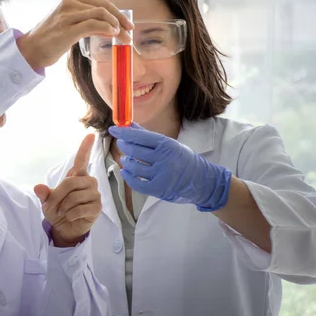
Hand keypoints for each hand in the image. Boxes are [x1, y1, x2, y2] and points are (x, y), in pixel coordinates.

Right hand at [16, 0, 133, 69]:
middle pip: (104, 6)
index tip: (126, 24)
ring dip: (116, 26)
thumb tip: (111, 27)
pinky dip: (106, 29)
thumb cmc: (49, 39)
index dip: (117, 12)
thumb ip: (87, 21)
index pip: (101, 2)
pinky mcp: (67, 28)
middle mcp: (69, 1)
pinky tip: (112, 35)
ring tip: (123, 37)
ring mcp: (67, 14)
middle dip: (120, 18)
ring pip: (101, 14)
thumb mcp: (69, 23)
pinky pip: (93, 25)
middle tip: (130, 30)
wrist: (30, 50)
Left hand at [34, 134, 101, 246]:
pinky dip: (70, 215)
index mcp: (77, 176)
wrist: (65, 228)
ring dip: (63, 207)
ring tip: (62, 212)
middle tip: (49, 206)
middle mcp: (88, 182)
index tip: (90, 134)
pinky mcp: (97, 207)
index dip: (85, 147)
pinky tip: (70, 217)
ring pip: (74, 197)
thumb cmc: (59, 210)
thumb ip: (44, 194)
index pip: (82, 159)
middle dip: (57, 196)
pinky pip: (80, 208)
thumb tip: (38, 187)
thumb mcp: (47, 202)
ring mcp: (94, 194)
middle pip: (70, 182)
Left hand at [109, 124, 231, 211]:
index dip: (124, 132)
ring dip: (126, 162)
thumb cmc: (183, 159)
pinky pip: (136, 183)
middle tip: (121, 143)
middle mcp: (164, 158)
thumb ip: (147, 136)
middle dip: (124, 145)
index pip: (140, 136)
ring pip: (133, 167)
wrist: (202, 181)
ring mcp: (161, 175)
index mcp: (166, 144)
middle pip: (134, 150)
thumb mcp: (169, 144)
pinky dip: (128, 177)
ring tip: (126, 159)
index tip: (113, 129)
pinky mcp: (158, 189)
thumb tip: (129, 125)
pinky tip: (126, 172)